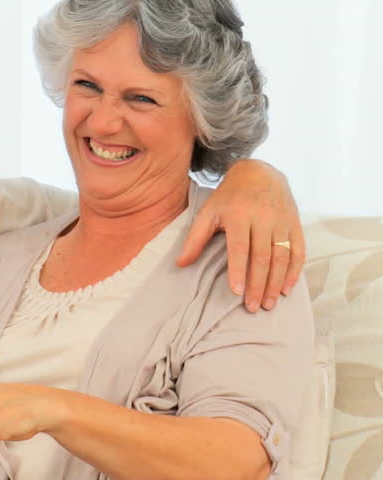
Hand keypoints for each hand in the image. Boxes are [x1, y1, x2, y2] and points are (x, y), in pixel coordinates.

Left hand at [177, 159, 304, 311]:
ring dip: (276, 283)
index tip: (236, 291)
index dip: (238, 270)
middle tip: (253, 307)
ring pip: (281, 257)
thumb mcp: (208, 212)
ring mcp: (282, 221)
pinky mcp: (295, 224)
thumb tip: (180, 264)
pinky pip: (298, 250)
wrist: (260, 172)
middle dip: (258, 285)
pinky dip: (294, 271)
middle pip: (262, 257)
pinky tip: (286, 288)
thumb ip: (195, 238)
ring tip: (269, 303)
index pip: (240, 247)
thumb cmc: (229, 196)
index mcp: (238, 214)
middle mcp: (263, 218)